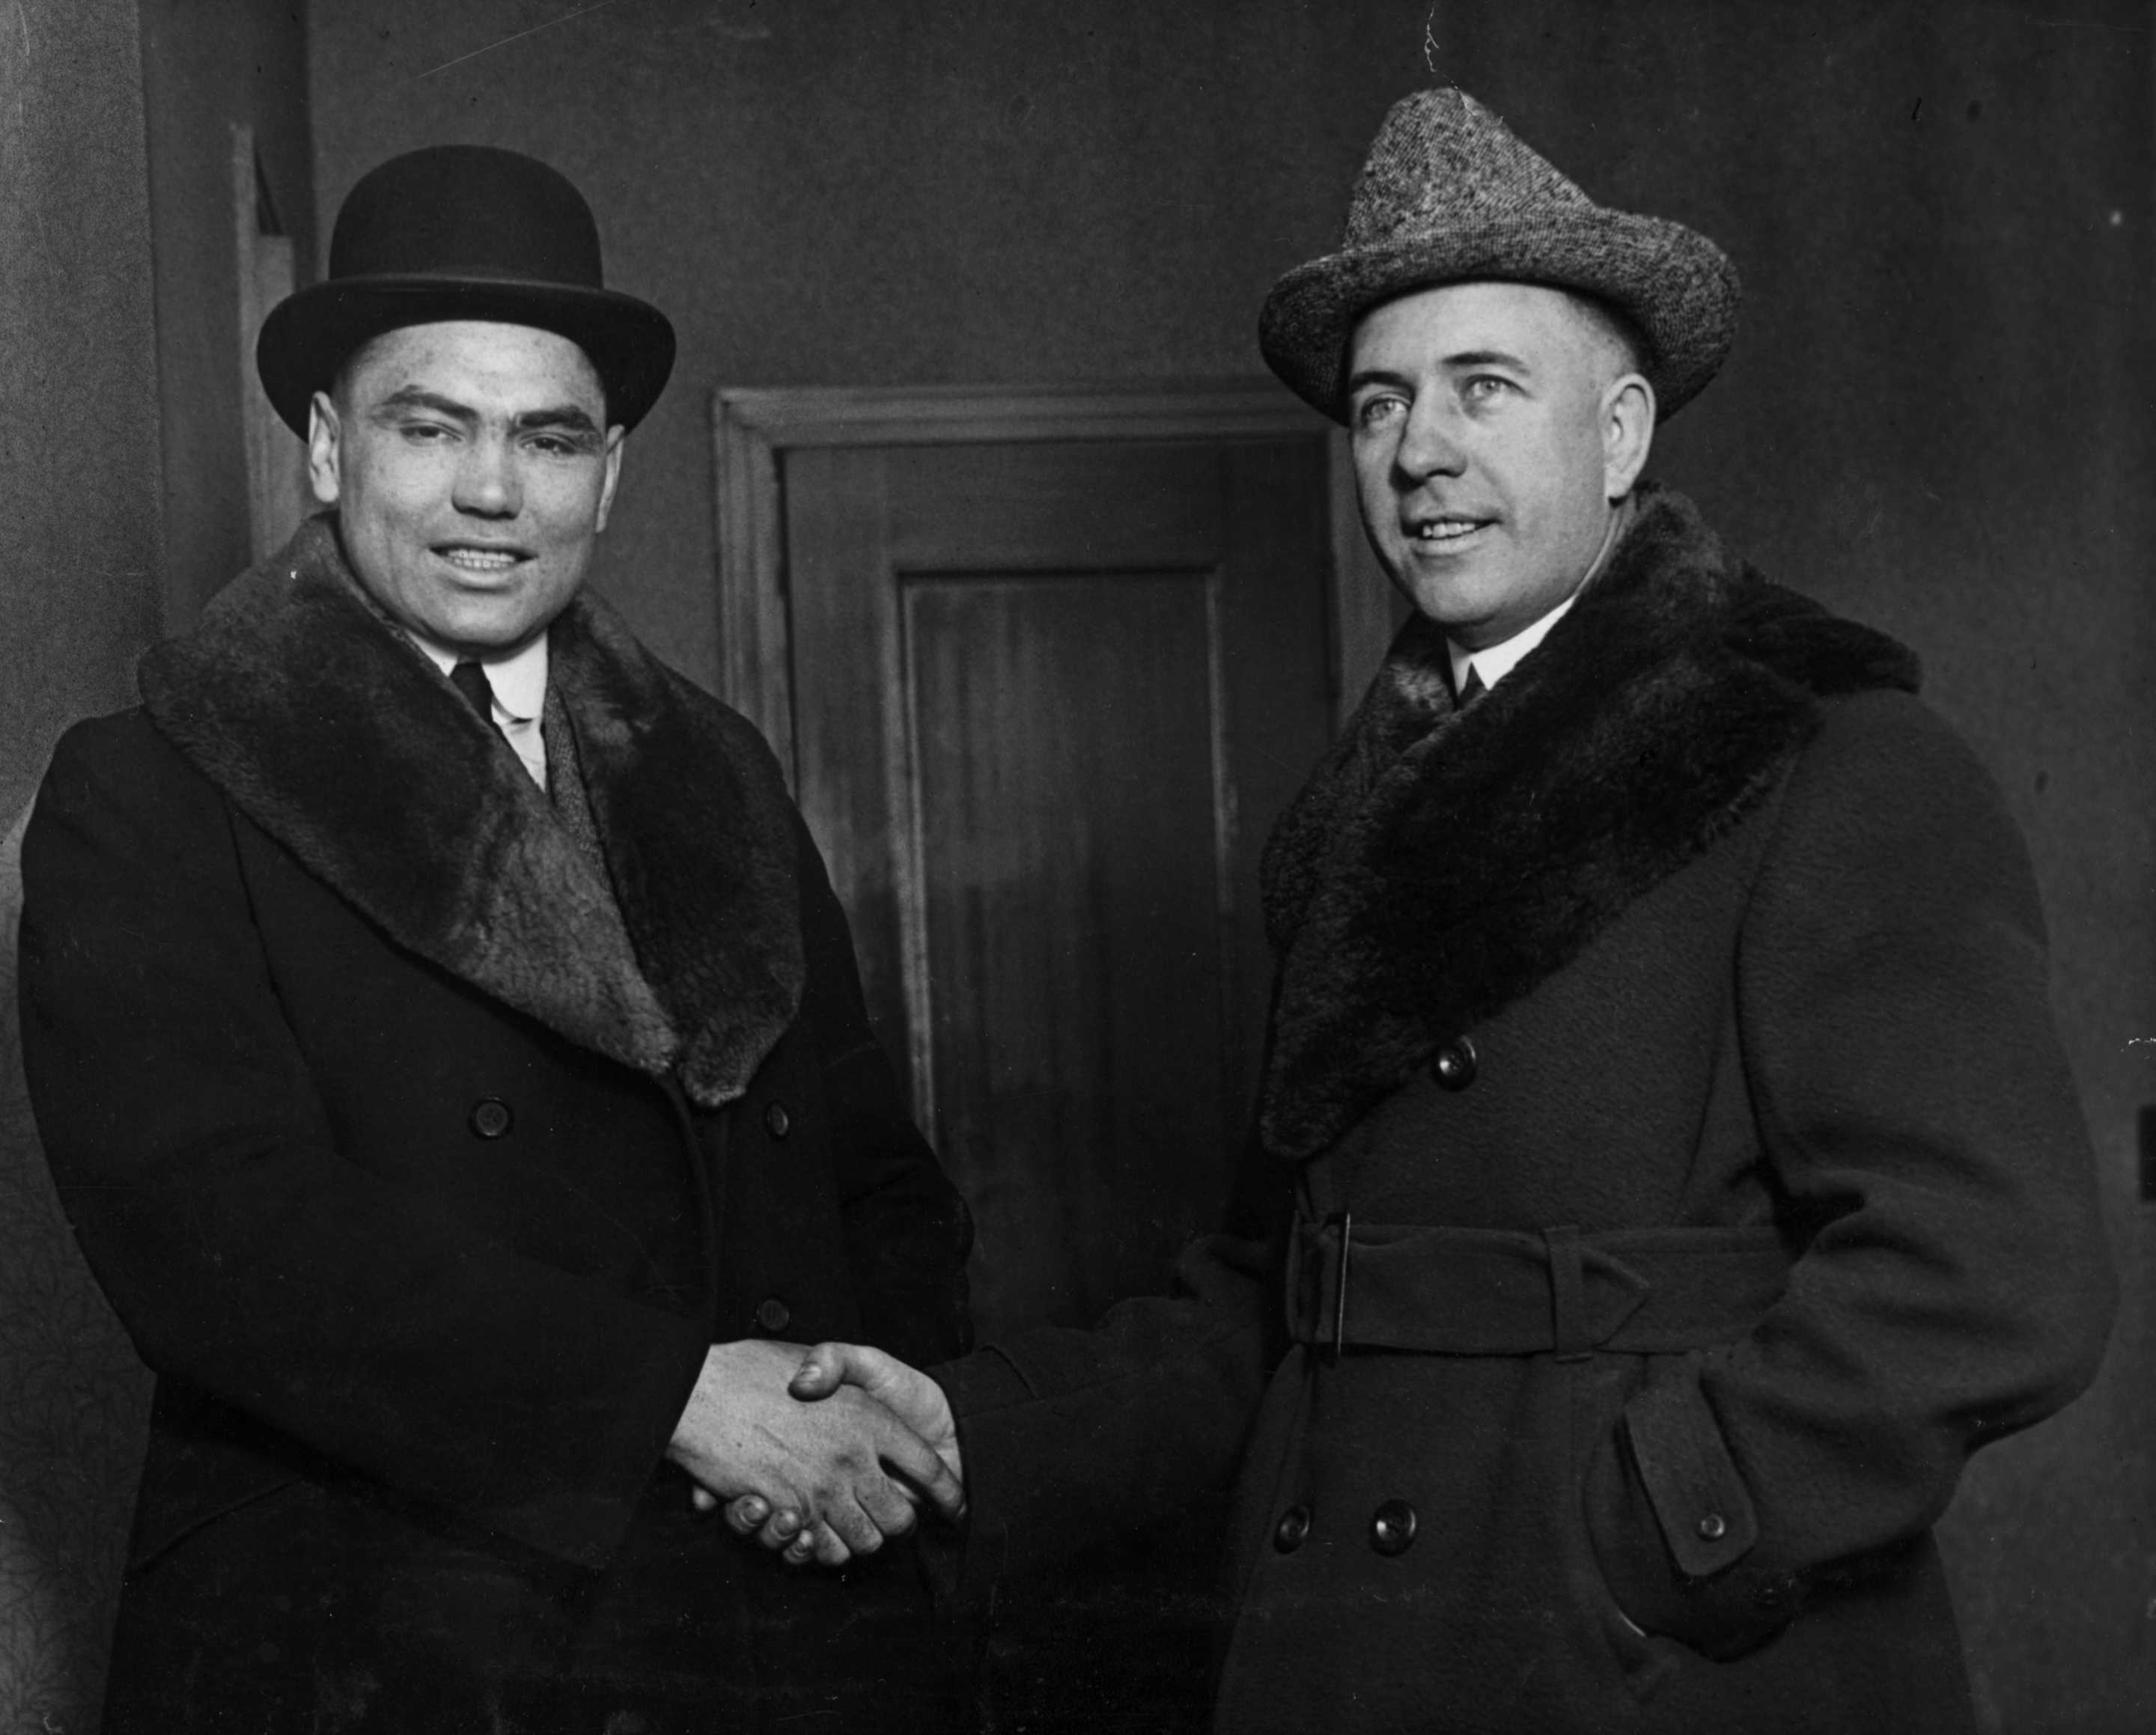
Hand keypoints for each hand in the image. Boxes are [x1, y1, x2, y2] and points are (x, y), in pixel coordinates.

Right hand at [668, 1339, 961, 1566]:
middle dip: (899, 1524)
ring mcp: (820, 1489)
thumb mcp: (821, 1352)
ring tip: (851, 1523)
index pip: (929, 1468)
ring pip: (863, 1541)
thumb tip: (870, 1409)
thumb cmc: (761, 1367)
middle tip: (891, 1516)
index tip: (954, 1505)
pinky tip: (811, 1530)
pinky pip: (818, 1549)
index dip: (946, 1492)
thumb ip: (851, 1368)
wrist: (699, 1390)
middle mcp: (852, 1458)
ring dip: (860, 1539)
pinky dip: (818, 1549)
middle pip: (899, 1519)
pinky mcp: (787, 1511)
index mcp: (871, 1419)